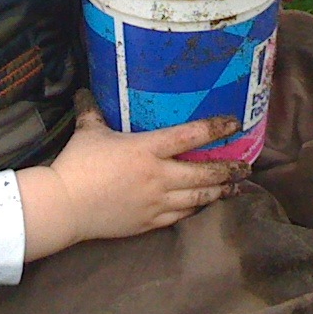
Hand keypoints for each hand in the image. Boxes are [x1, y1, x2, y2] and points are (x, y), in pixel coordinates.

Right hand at [17, 91, 248, 260]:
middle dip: (230, 168)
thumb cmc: (76, 165)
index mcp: (146, 148)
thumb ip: (93, 111)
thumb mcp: (88, 131)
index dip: (216, 128)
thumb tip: (83, 91)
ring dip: (221, 191)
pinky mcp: (149, 222)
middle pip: (204, 172)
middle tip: (247, 165)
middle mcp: (158, 175)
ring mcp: (156, 201)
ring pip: (199, 197)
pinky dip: (198, 210)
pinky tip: (207, 206)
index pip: (190, 135)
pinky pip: (182, 217)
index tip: (235, 123)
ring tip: (237, 187)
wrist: (65, 206)